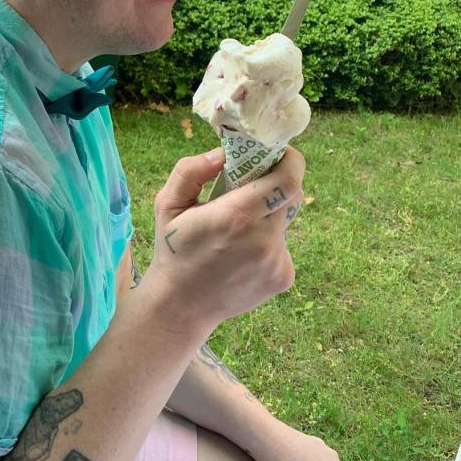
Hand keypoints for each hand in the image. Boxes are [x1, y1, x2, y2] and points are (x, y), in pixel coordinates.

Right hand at [142, 147, 304, 334]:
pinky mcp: (284, 277)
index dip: (289, 160)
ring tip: (239, 229)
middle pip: (293, 195)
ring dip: (270, 215)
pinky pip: (283, 246)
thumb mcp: (167, 204)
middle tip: (254, 186)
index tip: (277, 155)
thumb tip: (222, 154)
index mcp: (236, 216)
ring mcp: (276, 261)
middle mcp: (263, 239)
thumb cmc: (173, 250)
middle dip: (279, 183)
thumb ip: (190, 171)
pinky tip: (243, 254)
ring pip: (286, 221)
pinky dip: (268, 242)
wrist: (182, 306)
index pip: (288, 178)